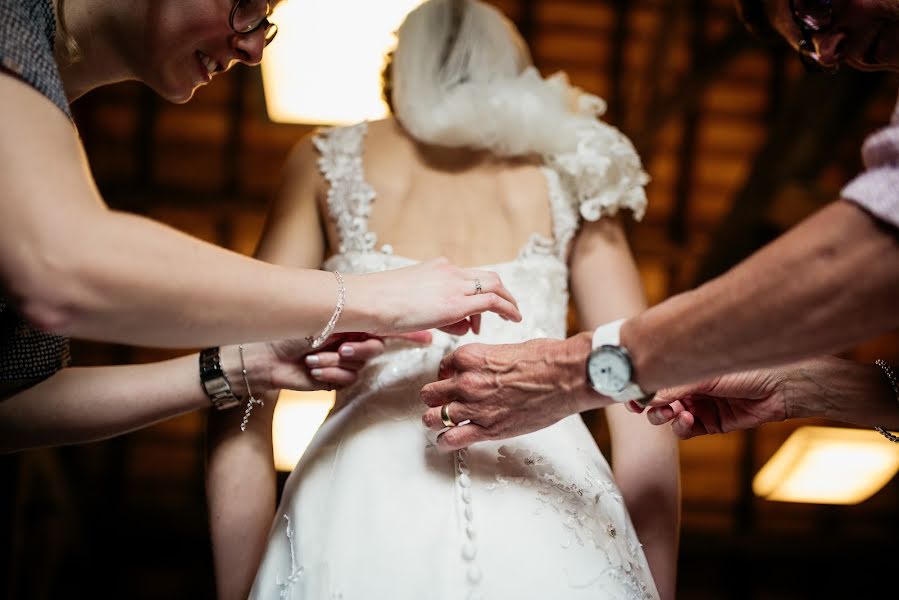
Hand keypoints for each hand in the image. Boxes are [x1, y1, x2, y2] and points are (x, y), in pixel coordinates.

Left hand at [239, 331, 431, 393]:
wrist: (262, 355)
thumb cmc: (291, 327)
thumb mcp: (329, 316)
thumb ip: (361, 315)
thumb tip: (382, 305)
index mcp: (353, 319)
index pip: (388, 325)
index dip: (409, 332)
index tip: (428, 335)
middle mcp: (352, 338)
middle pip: (377, 347)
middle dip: (360, 348)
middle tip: (343, 345)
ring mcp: (345, 361)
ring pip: (361, 365)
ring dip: (337, 362)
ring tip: (315, 356)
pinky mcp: (336, 379)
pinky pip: (347, 379)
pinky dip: (329, 373)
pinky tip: (312, 367)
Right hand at [349, 258, 521, 335]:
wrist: (367, 301)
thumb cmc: (376, 307)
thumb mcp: (405, 305)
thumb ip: (423, 313)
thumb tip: (432, 329)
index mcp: (435, 268)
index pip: (466, 277)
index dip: (476, 295)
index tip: (474, 317)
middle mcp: (448, 271)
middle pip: (486, 277)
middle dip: (498, 296)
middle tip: (501, 314)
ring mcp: (453, 284)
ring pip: (494, 286)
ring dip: (506, 302)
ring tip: (513, 317)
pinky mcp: (457, 301)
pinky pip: (493, 301)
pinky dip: (508, 308)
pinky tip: (515, 319)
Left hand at [420, 333, 607, 450]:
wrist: (566, 375)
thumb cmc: (544, 359)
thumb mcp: (507, 349)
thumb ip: (488, 361)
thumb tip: (485, 368)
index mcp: (470, 357)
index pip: (442, 367)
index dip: (447, 375)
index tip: (452, 380)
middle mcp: (467, 382)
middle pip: (431, 393)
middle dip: (435, 398)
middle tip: (442, 402)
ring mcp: (475, 407)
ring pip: (434, 418)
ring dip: (435, 421)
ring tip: (440, 423)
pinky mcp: (489, 429)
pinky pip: (452, 439)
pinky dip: (445, 442)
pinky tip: (445, 442)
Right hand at [641, 368, 789, 439]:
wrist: (780, 386)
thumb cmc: (745, 368)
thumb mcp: (703, 375)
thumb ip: (673, 387)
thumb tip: (645, 395)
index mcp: (687, 367)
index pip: (656, 378)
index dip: (640, 387)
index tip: (627, 393)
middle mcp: (691, 386)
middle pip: (657, 400)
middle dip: (648, 405)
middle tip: (641, 407)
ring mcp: (701, 405)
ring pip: (669, 417)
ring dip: (664, 416)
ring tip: (673, 412)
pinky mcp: (712, 424)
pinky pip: (686, 430)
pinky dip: (682, 427)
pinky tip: (688, 419)